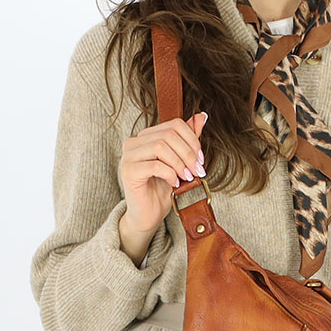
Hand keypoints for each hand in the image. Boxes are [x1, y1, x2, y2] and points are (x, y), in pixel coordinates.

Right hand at [119, 111, 207, 232]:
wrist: (148, 214)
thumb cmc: (162, 188)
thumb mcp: (179, 161)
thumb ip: (187, 139)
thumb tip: (201, 116)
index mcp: (146, 136)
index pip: (174, 124)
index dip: (192, 139)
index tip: (200, 159)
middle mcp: (134, 142)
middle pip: (168, 135)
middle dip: (188, 153)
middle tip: (197, 170)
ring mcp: (129, 156)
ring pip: (161, 147)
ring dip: (180, 163)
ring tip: (187, 177)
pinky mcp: (128, 171)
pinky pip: (154, 165)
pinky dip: (170, 174)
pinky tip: (174, 183)